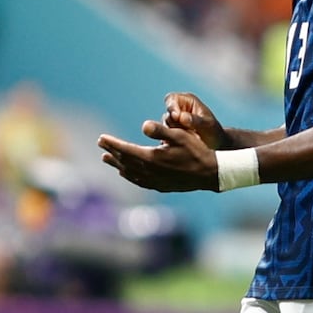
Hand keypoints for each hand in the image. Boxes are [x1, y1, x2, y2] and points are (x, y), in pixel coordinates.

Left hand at [98, 121, 217, 191]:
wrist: (210, 173)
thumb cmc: (197, 151)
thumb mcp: (181, 135)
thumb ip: (161, 130)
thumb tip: (143, 125)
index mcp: (152, 158)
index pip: (126, 150)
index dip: (113, 144)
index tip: (101, 138)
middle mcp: (150, 172)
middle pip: (125, 161)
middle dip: (112, 152)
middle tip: (101, 145)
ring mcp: (155, 181)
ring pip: (130, 173)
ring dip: (118, 165)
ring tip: (108, 159)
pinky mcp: (161, 186)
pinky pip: (139, 181)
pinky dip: (129, 176)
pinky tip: (127, 173)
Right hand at [163, 92, 227, 149]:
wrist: (217, 145)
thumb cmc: (214, 131)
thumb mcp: (208, 125)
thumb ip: (195, 120)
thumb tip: (181, 117)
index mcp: (187, 101)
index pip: (171, 99)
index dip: (172, 107)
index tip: (177, 117)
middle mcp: (179, 110)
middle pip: (167, 115)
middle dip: (174, 124)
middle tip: (186, 132)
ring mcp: (174, 123)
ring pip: (165, 127)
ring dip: (174, 134)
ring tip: (190, 139)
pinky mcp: (171, 134)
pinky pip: (165, 137)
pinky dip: (172, 142)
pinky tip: (183, 145)